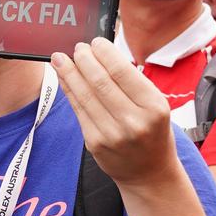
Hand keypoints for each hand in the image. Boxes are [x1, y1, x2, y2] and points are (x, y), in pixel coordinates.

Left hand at [51, 39, 176, 186]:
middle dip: (84, 60)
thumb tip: (102, 55)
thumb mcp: (155, 107)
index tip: (95, 42)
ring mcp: (112, 133)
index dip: (104, 53)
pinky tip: (63, 78)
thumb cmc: (152, 133)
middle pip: (100, 81)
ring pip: (84, 95)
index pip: (123, 72)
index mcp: (154, 107)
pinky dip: (69, 90)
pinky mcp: (94, 142)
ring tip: (60, 58)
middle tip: (77, 47)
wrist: (149, 173)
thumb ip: (132, 85)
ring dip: (69, 73)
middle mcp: (133, 120)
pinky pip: (78, 110)